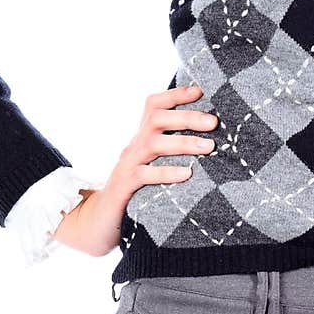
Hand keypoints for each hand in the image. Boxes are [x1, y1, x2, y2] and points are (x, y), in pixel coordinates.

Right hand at [50, 83, 217, 257]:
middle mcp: (133, 146)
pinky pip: (143, 175)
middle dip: (187, 117)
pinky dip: (166, 172)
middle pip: (156, 119)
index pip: (154, 105)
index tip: (200, 90)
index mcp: (142, 138)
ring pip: (152, 144)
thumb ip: (172, 151)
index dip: (175, 94)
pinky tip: (187, 173)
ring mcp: (126, 165)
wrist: (99, 223)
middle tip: (214, 122)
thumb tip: (212, 141)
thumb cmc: (136, 193)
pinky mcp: (123, 187)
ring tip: (209, 147)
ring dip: (182, 142)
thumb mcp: (153, 167)